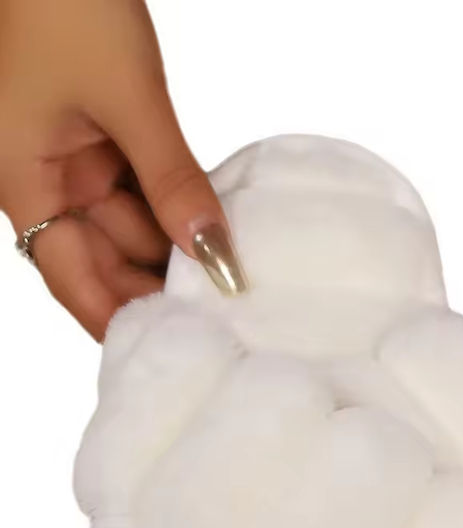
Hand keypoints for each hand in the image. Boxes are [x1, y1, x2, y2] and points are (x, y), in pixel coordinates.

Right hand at [0, 0, 242, 339]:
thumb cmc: (66, 3)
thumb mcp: (129, 100)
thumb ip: (173, 182)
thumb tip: (214, 254)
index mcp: (24, 181)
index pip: (73, 281)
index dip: (120, 320)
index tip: (175, 350)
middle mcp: (45, 181)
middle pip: (106, 261)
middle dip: (160, 289)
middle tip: (224, 319)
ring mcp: (74, 161)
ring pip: (131, 228)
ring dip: (176, 250)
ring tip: (232, 280)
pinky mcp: (102, 139)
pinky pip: (143, 191)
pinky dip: (178, 209)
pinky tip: (217, 229)